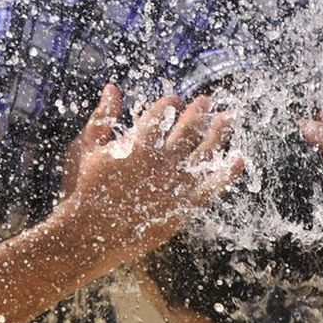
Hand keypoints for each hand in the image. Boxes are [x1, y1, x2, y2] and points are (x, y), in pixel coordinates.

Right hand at [62, 84, 243, 266]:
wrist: (88, 234)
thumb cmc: (83, 191)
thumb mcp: (84, 149)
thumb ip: (102, 118)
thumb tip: (112, 88)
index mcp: (139, 142)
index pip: (162, 113)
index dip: (170, 103)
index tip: (175, 100)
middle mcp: (162, 160)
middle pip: (189, 128)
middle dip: (199, 111)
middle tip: (206, 100)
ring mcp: (177, 184)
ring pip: (206, 151)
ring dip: (219, 132)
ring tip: (227, 118)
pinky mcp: (184, 207)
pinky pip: (212, 186)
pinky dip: (228, 172)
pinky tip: (239, 158)